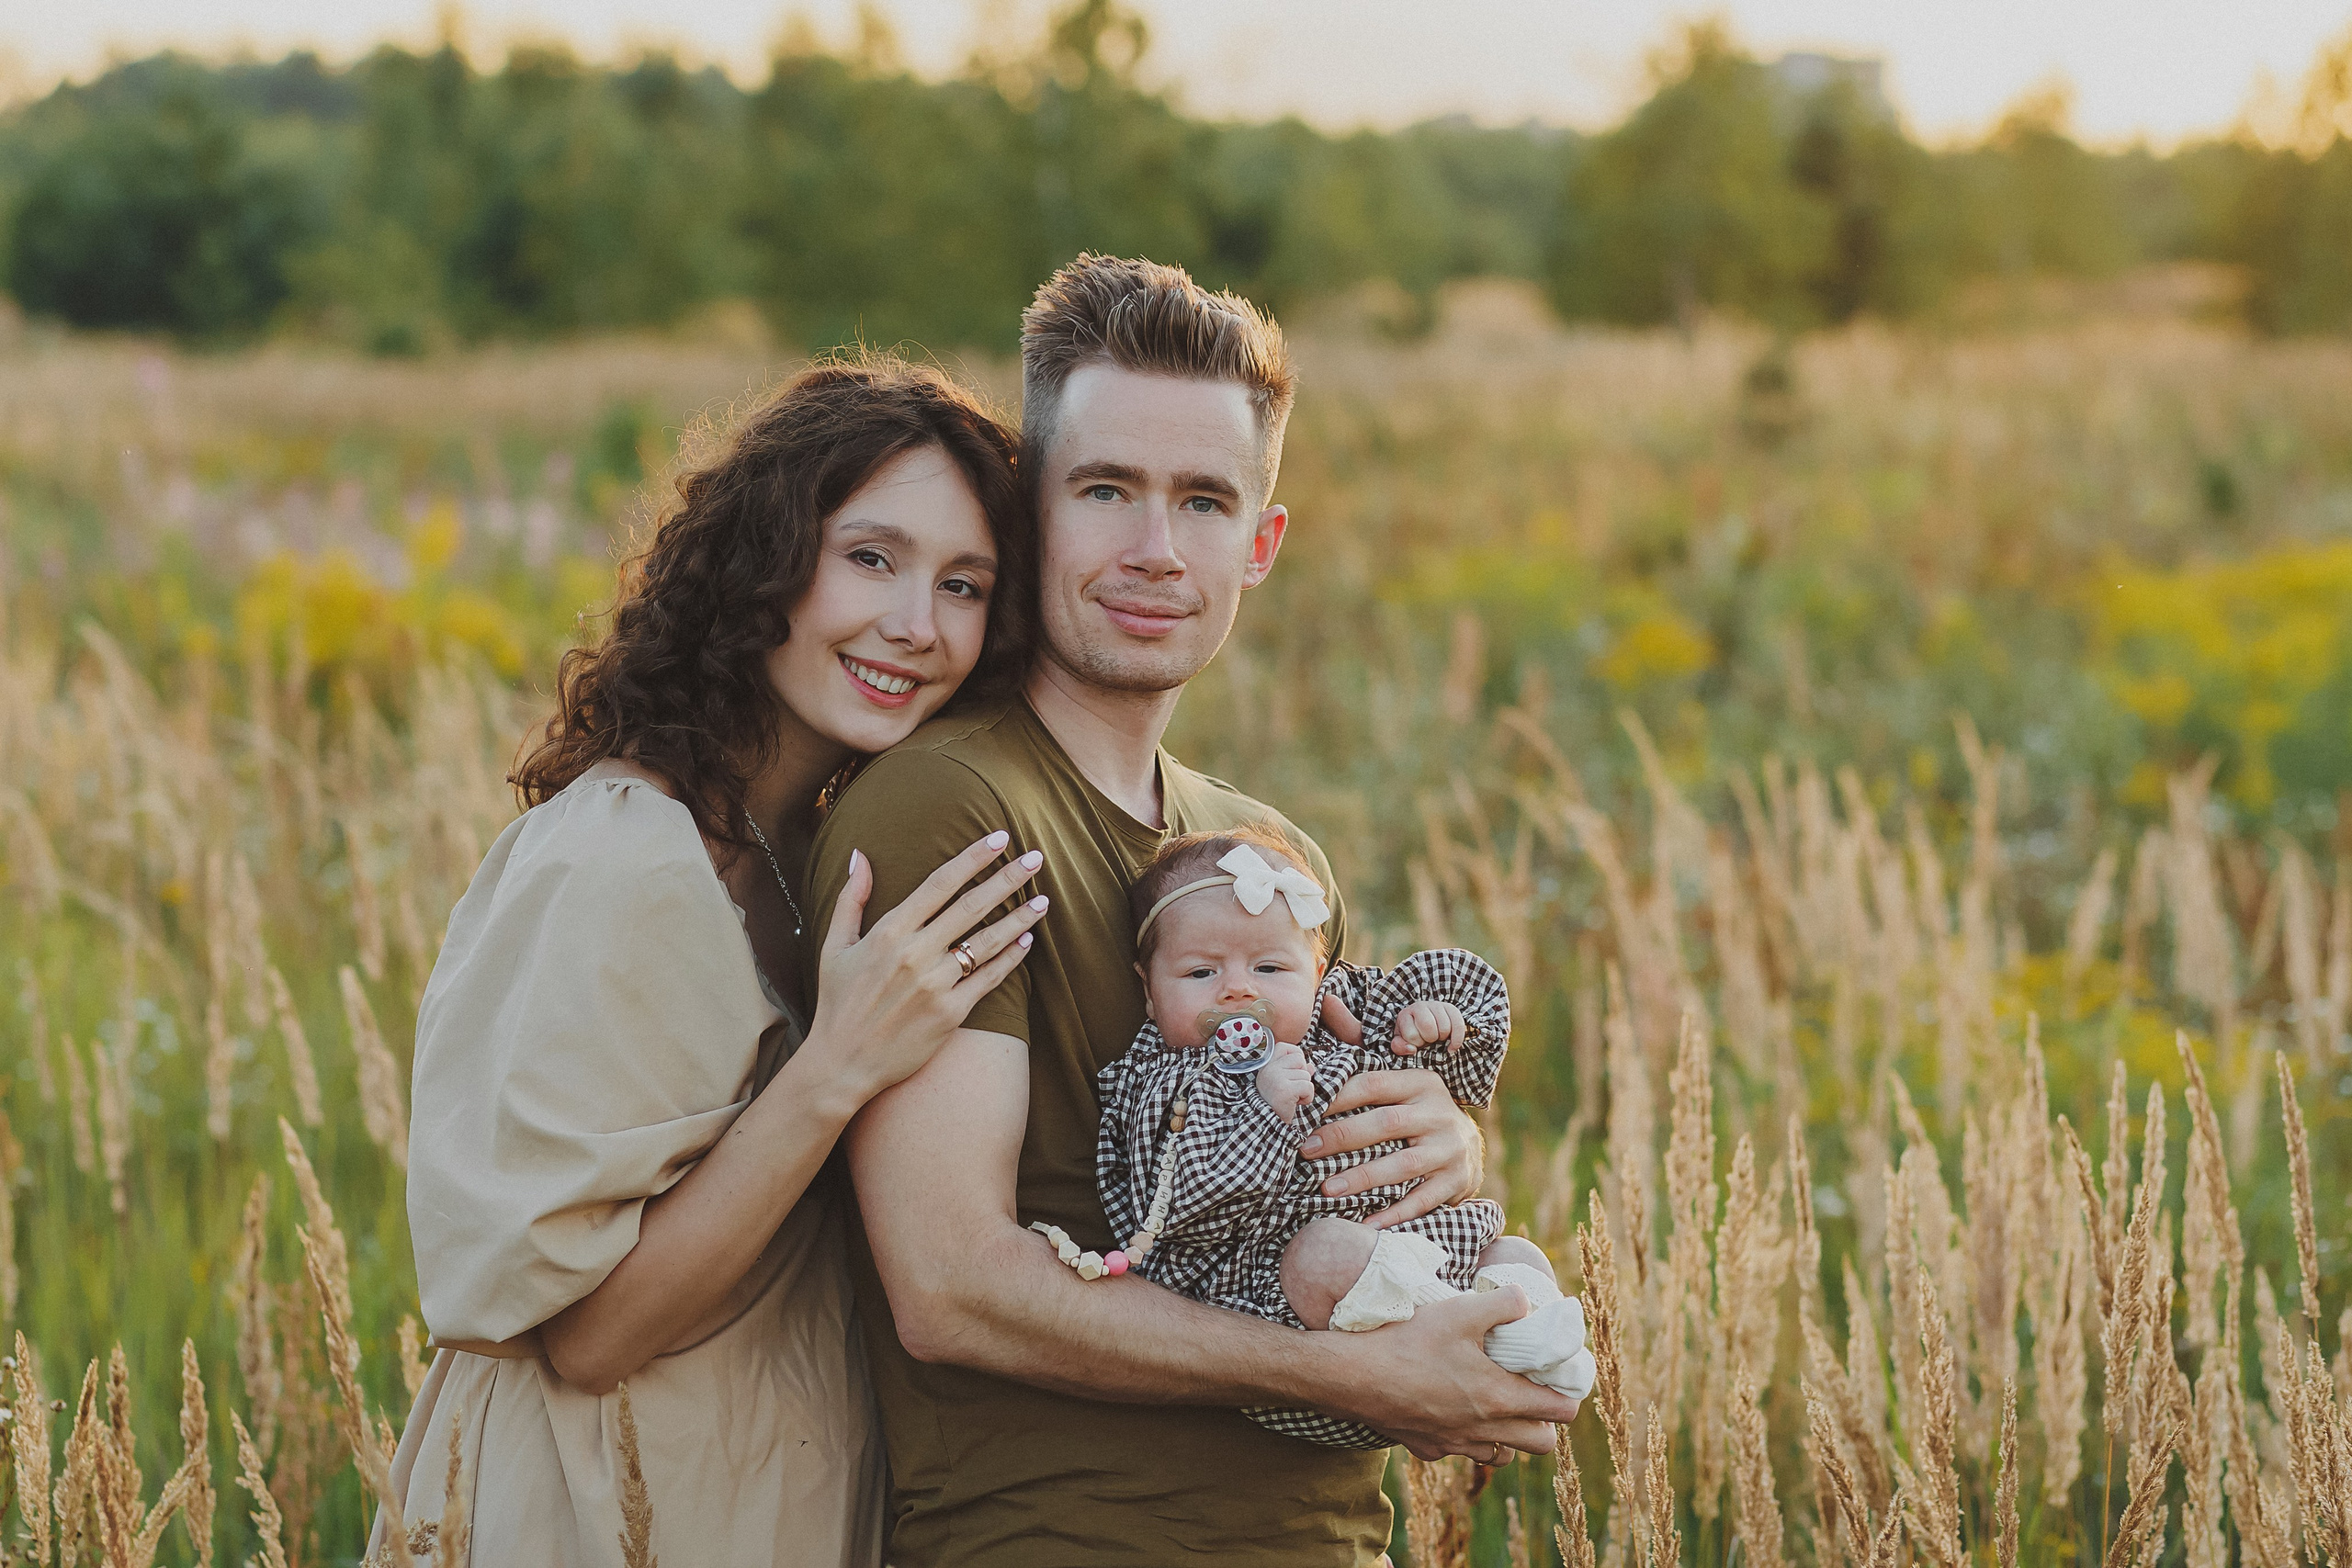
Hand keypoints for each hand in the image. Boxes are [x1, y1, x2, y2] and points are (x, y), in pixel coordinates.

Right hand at [802, 833, 1047, 1101]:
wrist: (841, 1063)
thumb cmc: (837, 1002)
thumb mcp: (834, 946)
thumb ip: (851, 898)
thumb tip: (859, 855)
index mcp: (889, 932)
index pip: (940, 883)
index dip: (972, 858)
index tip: (999, 838)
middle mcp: (916, 954)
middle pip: (972, 906)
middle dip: (1008, 879)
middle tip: (1036, 858)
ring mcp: (935, 984)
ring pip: (987, 942)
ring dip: (1020, 917)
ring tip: (1044, 899)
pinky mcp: (950, 1013)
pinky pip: (989, 979)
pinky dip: (1011, 958)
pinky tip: (1027, 940)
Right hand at [1254, 1042, 1313, 1125]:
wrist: (1267, 1126)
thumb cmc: (1276, 1105)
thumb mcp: (1283, 1084)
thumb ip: (1297, 1071)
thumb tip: (1311, 1066)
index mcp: (1266, 1066)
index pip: (1285, 1047)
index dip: (1295, 1057)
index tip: (1293, 1073)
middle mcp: (1268, 1069)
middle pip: (1299, 1059)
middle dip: (1302, 1075)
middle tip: (1292, 1090)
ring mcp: (1275, 1078)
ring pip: (1306, 1074)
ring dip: (1304, 1089)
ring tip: (1292, 1099)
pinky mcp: (1284, 1090)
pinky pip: (1308, 1086)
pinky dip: (1307, 1097)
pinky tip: (1296, 1103)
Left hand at [1295, 1042, 1481, 1227]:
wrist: (1470, 1145)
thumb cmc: (1421, 1116)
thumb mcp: (1406, 1092)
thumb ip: (1371, 1089)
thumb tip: (1315, 1080)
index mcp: (1423, 1084)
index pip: (1375, 1084)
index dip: (1339, 1097)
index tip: (1307, 1112)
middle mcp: (1440, 1114)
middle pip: (1387, 1123)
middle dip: (1343, 1136)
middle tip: (1307, 1149)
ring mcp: (1451, 1149)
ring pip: (1403, 1164)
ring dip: (1362, 1177)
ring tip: (1329, 1189)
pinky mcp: (1456, 1180)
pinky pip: (1421, 1200)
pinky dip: (1394, 1213)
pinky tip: (1367, 1223)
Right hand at [1321, 1288, 1577, 1458]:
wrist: (1351, 1375)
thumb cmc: (1408, 1342)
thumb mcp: (1460, 1310)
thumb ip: (1503, 1303)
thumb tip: (1526, 1300)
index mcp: (1499, 1398)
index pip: (1561, 1412)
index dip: (1568, 1393)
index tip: (1560, 1375)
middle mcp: (1482, 1430)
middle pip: (1541, 1444)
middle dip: (1545, 1420)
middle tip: (1530, 1389)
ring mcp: (1453, 1444)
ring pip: (1501, 1455)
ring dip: (1508, 1434)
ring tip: (1494, 1402)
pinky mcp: (1426, 1448)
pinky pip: (1459, 1451)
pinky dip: (1465, 1437)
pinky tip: (1449, 1408)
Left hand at [1389, 1000, 1465, 1057]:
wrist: (1424, 1025)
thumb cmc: (1412, 1035)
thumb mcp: (1401, 1042)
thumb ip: (1399, 1047)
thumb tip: (1412, 1049)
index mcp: (1405, 1015)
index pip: (1411, 1033)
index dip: (1416, 1043)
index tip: (1417, 1042)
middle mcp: (1420, 1006)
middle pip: (1429, 1027)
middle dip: (1430, 1039)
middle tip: (1428, 1040)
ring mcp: (1436, 1005)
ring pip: (1444, 1027)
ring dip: (1442, 1038)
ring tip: (1437, 1038)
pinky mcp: (1451, 1009)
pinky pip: (1459, 1025)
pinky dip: (1457, 1039)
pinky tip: (1452, 1047)